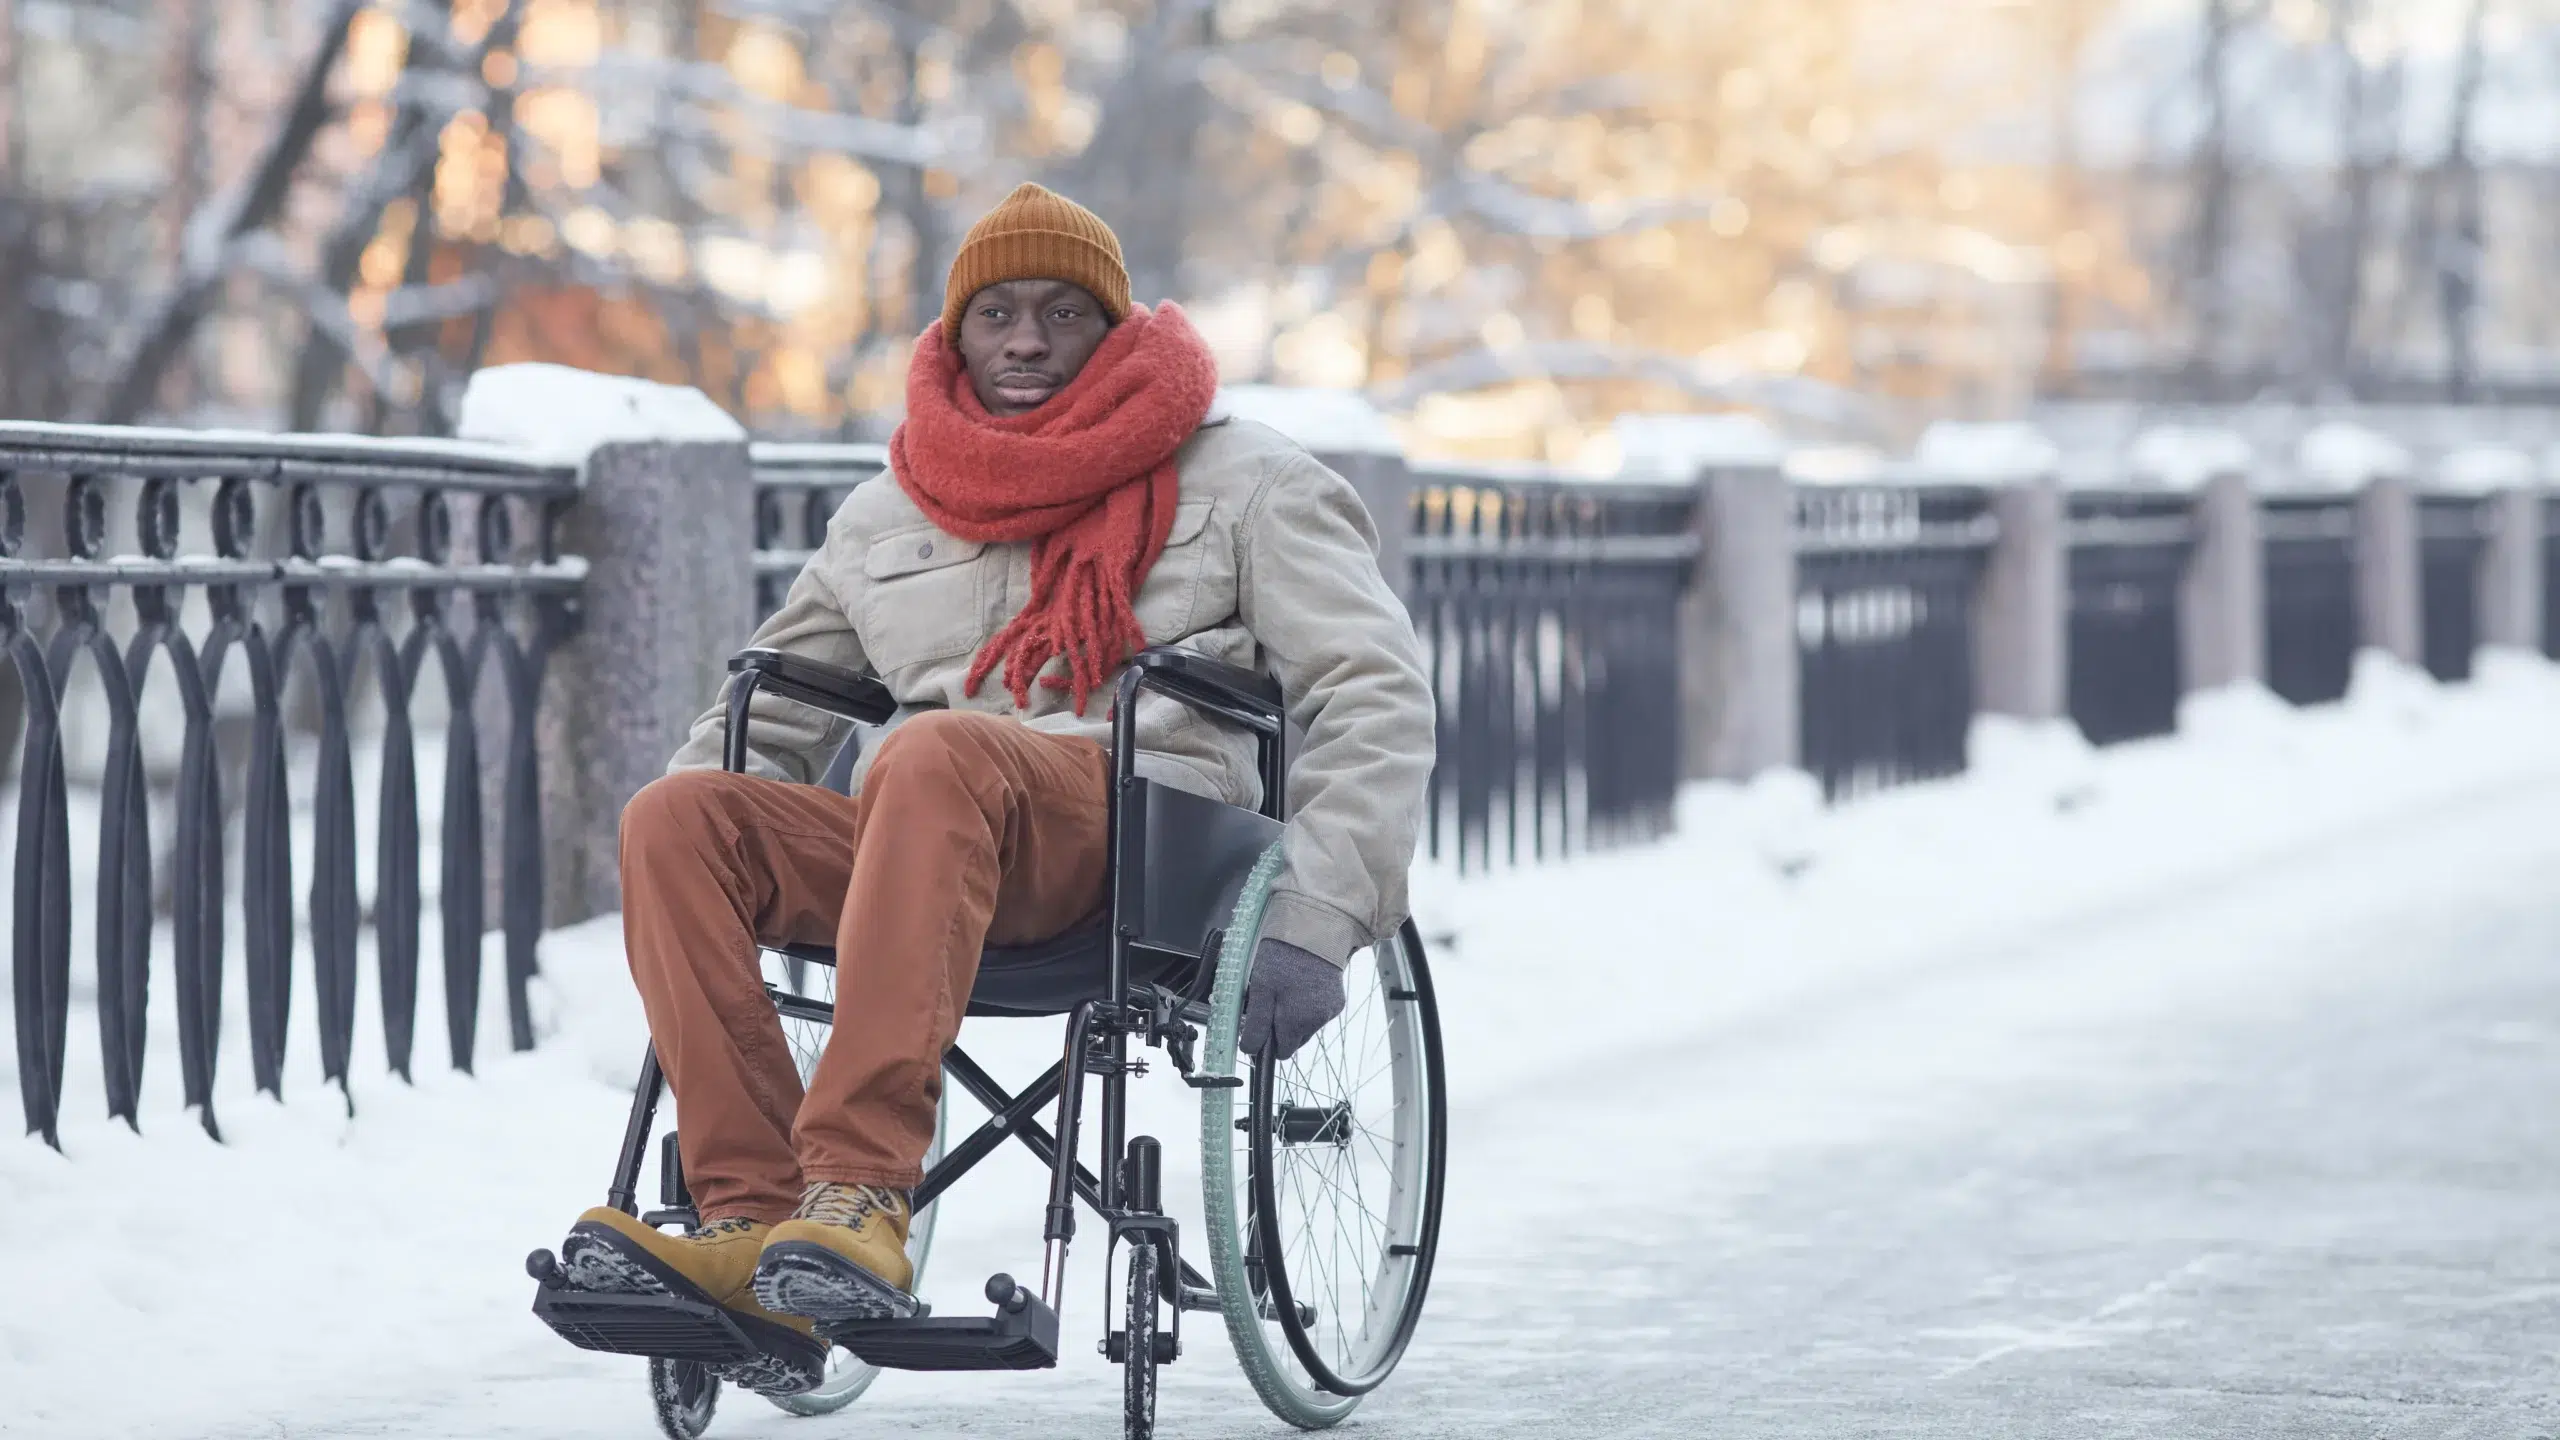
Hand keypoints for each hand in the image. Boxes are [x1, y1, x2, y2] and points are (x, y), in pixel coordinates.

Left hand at [1237, 938, 1345, 1061]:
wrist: (1315, 929)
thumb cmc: (1283, 956)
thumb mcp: (1261, 989)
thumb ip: (1257, 1024)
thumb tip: (1250, 1050)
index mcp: (1297, 1022)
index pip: (1282, 1052)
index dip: (1269, 1040)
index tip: (1261, 1022)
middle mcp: (1317, 1021)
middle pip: (1295, 1040)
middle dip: (1282, 1026)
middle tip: (1272, 999)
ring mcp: (1330, 1011)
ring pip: (1306, 1026)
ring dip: (1296, 1015)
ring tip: (1288, 986)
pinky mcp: (1337, 1000)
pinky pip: (1318, 1012)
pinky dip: (1309, 1004)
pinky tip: (1303, 983)